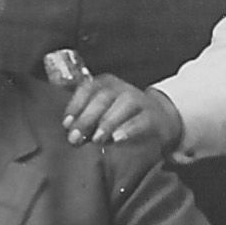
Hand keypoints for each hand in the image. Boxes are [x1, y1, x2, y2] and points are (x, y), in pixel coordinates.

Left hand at [62, 75, 182, 155]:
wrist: (158, 120)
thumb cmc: (121, 118)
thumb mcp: (101, 115)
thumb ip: (85, 121)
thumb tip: (70, 134)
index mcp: (105, 85)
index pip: (88, 88)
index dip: (75, 105)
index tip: (67, 124)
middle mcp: (121, 89)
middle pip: (103, 97)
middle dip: (87, 118)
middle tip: (75, 138)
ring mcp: (139, 101)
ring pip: (124, 104)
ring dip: (108, 122)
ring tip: (96, 139)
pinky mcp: (152, 116)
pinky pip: (141, 120)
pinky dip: (128, 129)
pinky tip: (118, 139)